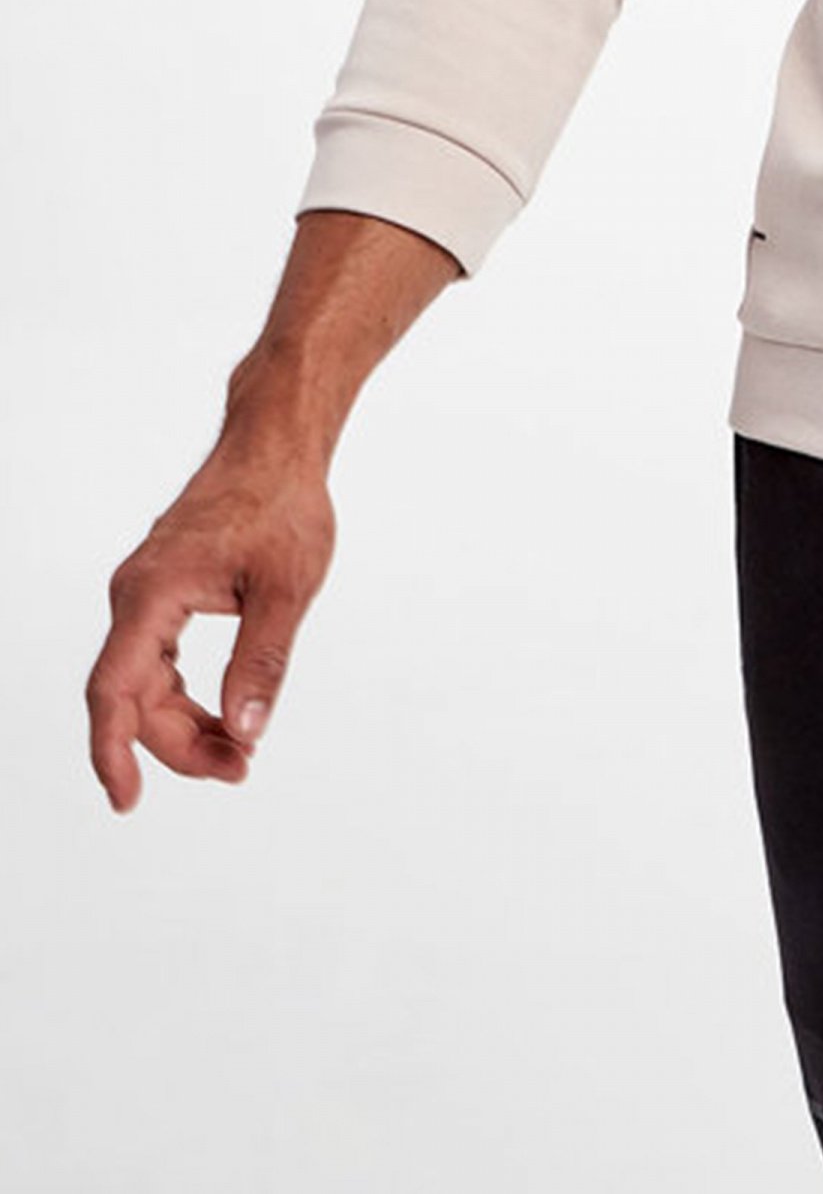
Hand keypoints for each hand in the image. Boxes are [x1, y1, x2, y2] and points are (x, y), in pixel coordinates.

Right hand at [86, 444, 335, 810]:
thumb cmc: (283, 502)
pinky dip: (185, 692)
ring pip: (146, 680)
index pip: (114, 689)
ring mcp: (146, 591)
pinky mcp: (163, 589)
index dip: (114, 751)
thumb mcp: (285, 589)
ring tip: (238, 750)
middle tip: (239, 768)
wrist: (276, 445)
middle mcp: (135, 593)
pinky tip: (221, 713)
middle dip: (179, 743)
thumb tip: (245, 729)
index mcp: (152, 592)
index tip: (127, 800)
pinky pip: (158, 658)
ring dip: (184, 722)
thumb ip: (263, 662)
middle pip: (134, 695)